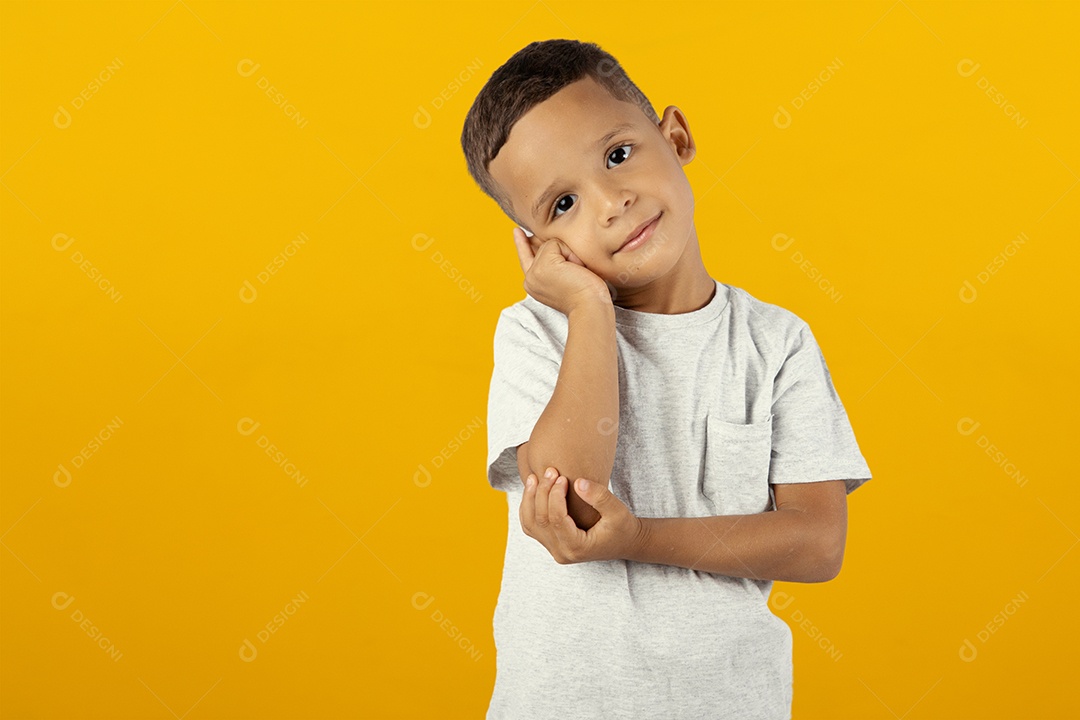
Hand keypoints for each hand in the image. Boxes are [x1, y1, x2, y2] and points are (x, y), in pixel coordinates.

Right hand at [512, 227, 610, 315]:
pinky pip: (556, 244)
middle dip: (564, 255)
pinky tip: (575, 269)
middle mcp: (530, 279)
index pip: (526, 259)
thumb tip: (549, 243)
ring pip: (550, 244)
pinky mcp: (543, 265)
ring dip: (568, 255)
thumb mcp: (564, 279)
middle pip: (543, 248)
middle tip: (576, 275)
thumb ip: (553, 265)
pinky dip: (570, 253)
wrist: (590, 306)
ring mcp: (534, 272)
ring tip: (576, 274)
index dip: (521, 244)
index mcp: (533, 285)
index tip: (517, 231)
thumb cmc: (586, 295)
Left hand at [519, 466, 644, 564]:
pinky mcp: (552, 544)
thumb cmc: (623, 527)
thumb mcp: (617, 510)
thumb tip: (578, 482)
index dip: (555, 495)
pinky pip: (532, 527)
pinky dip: (528, 508)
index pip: (556, 519)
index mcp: (577, 547)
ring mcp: (555, 550)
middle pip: (540, 521)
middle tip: (550, 471)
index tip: (562, 477)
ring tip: (534, 477)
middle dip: (541, 492)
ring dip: (529, 500)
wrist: (626, 542)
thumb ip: (599, 496)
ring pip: (530, 525)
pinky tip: (533, 490)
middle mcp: (562, 553)